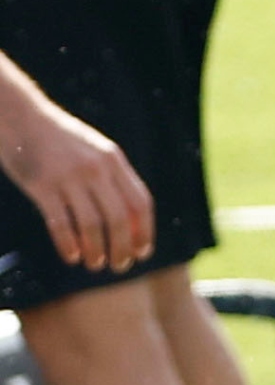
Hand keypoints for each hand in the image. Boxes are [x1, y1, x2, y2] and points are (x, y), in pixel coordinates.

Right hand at [0, 103, 153, 272]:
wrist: (20, 117)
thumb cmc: (60, 140)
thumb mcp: (95, 151)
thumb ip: (113, 178)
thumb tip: (132, 218)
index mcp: (114, 161)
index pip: (140, 202)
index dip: (144, 231)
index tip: (142, 252)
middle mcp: (96, 169)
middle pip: (119, 218)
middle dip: (122, 247)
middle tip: (119, 267)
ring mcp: (68, 177)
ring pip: (92, 225)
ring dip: (96, 251)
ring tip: (95, 265)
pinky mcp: (42, 186)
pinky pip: (60, 223)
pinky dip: (68, 244)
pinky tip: (71, 257)